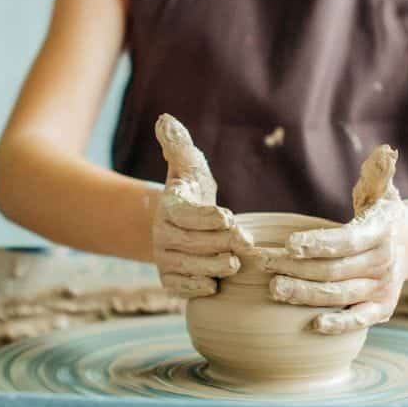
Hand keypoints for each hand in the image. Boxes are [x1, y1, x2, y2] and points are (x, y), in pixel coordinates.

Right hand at [152, 114, 249, 297]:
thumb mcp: (189, 165)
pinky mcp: (170, 279)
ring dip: (214, 265)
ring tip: (235, 263)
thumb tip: (165, 119)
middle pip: (193, 242)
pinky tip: (215, 283)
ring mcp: (164, 258)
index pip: (186, 215)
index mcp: (168, 206)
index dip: (208, 218)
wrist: (182, 223)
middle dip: (221, 243)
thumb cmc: (192, 191)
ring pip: (190, 266)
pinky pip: (182, 287)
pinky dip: (198, 287)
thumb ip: (179, 144)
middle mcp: (162, 234)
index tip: (229, 218)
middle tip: (246, 243)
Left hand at [263, 145, 407, 333]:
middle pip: (334, 270)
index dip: (318, 243)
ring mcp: (383, 289)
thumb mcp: (381, 190)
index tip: (288, 243)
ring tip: (274, 289)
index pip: (346, 240)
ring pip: (339, 295)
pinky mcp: (382, 309)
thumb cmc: (380, 214)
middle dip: (297, 268)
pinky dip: (338, 325)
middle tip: (265, 265)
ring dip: (305, 295)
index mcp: (381, 233)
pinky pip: (359, 320)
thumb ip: (378, 172)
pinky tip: (312, 325)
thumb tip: (384, 150)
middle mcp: (384, 263)